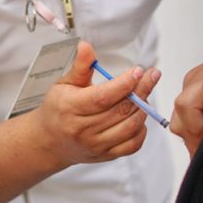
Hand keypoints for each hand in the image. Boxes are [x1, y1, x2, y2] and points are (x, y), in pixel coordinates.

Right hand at [31, 41, 160, 169]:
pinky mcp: (106, 155)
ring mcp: (96, 145)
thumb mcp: (64, 84)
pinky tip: (140, 115)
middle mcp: (83, 129)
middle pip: (120, 110)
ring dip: (143, 108)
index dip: (124, 83)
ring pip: (129, 127)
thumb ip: (80, 66)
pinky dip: (141, 129)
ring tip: (145, 92)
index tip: (138, 70)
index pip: (103, 97)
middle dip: (141, 90)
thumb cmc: (58, 109)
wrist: (50, 141)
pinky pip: (132, 145)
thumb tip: (86, 46)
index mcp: (71, 108)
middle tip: (152, 75)